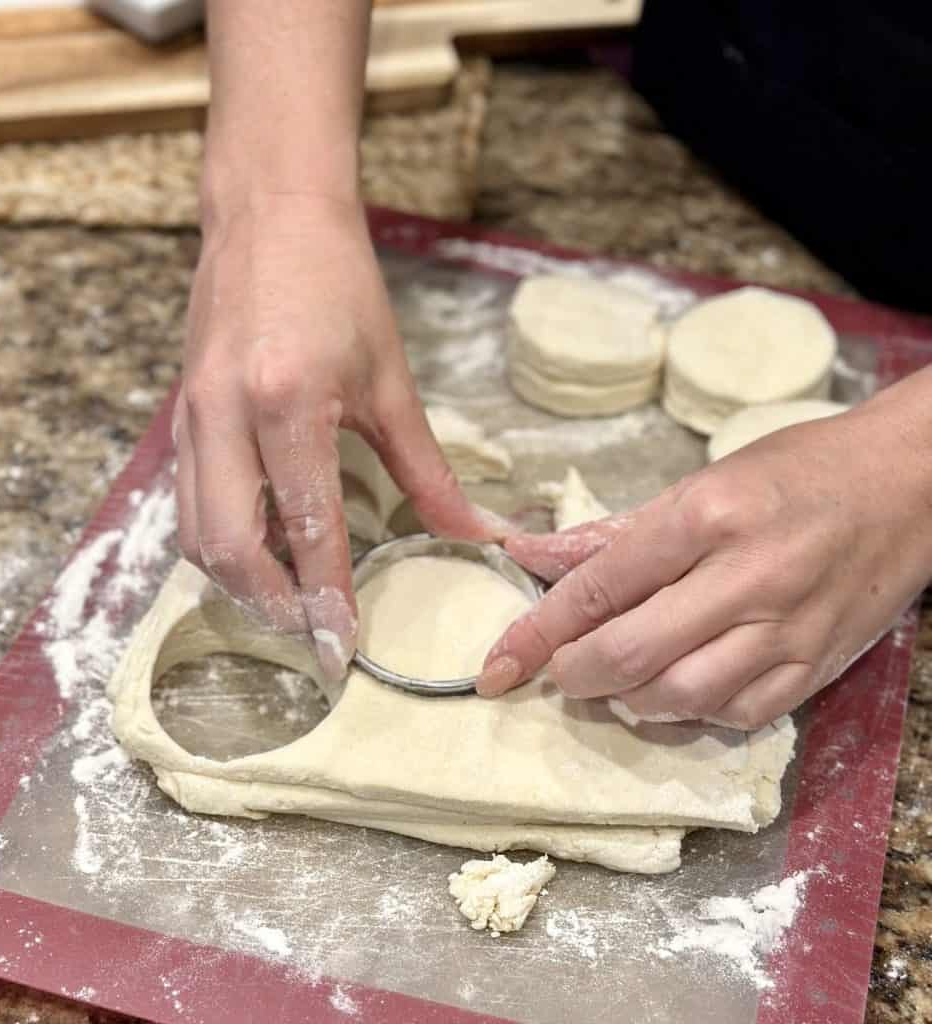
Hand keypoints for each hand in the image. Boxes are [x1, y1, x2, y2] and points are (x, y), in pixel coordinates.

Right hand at [175, 194, 492, 679]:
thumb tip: (477, 536)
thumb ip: (430, 471)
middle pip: (228, 548)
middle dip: (270, 605)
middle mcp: (225, 416)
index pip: (307, 529)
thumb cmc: (339, 285)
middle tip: (314, 633)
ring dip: (239, 581)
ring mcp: (191, 417)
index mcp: (288, 403)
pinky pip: (187, 502)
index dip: (326, 599)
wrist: (268, 214)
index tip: (344, 652)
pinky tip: (262, 547)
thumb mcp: (391, 381)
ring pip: (194, 534)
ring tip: (290, 601)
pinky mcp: (178, 416)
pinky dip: (221, 541)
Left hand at [477, 374, 931, 727]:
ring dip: (630, 700)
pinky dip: (692, 713)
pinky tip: (679, 686)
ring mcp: (788, 629)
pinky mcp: (818, 666)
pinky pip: (737, 715)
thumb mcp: (697, 483)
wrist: (910, 482)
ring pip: (681, 698)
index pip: (599, 588)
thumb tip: (527, 554)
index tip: (498, 667)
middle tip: (561, 671)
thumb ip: (609, 532)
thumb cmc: (795, 471)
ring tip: (618, 678)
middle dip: (576, 675)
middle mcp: (748, 577)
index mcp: (708, 516)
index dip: (537, 633)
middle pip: (632, 654)